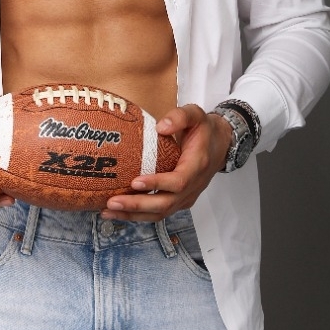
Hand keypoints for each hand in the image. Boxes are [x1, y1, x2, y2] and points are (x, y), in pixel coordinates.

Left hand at [100, 104, 231, 222]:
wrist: (221, 144)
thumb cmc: (204, 129)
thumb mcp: (195, 114)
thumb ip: (179, 116)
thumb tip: (160, 126)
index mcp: (197, 165)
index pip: (178, 181)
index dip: (157, 184)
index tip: (134, 182)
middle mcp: (193, 186)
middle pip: (166, 204)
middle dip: (138, 205)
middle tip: (112, 202)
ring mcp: (186, 197)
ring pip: (161, 213)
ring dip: (134, 215)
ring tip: (108, 211)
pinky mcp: (180, 201)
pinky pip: (160, 212)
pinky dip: (139, 215)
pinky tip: (119, 212)